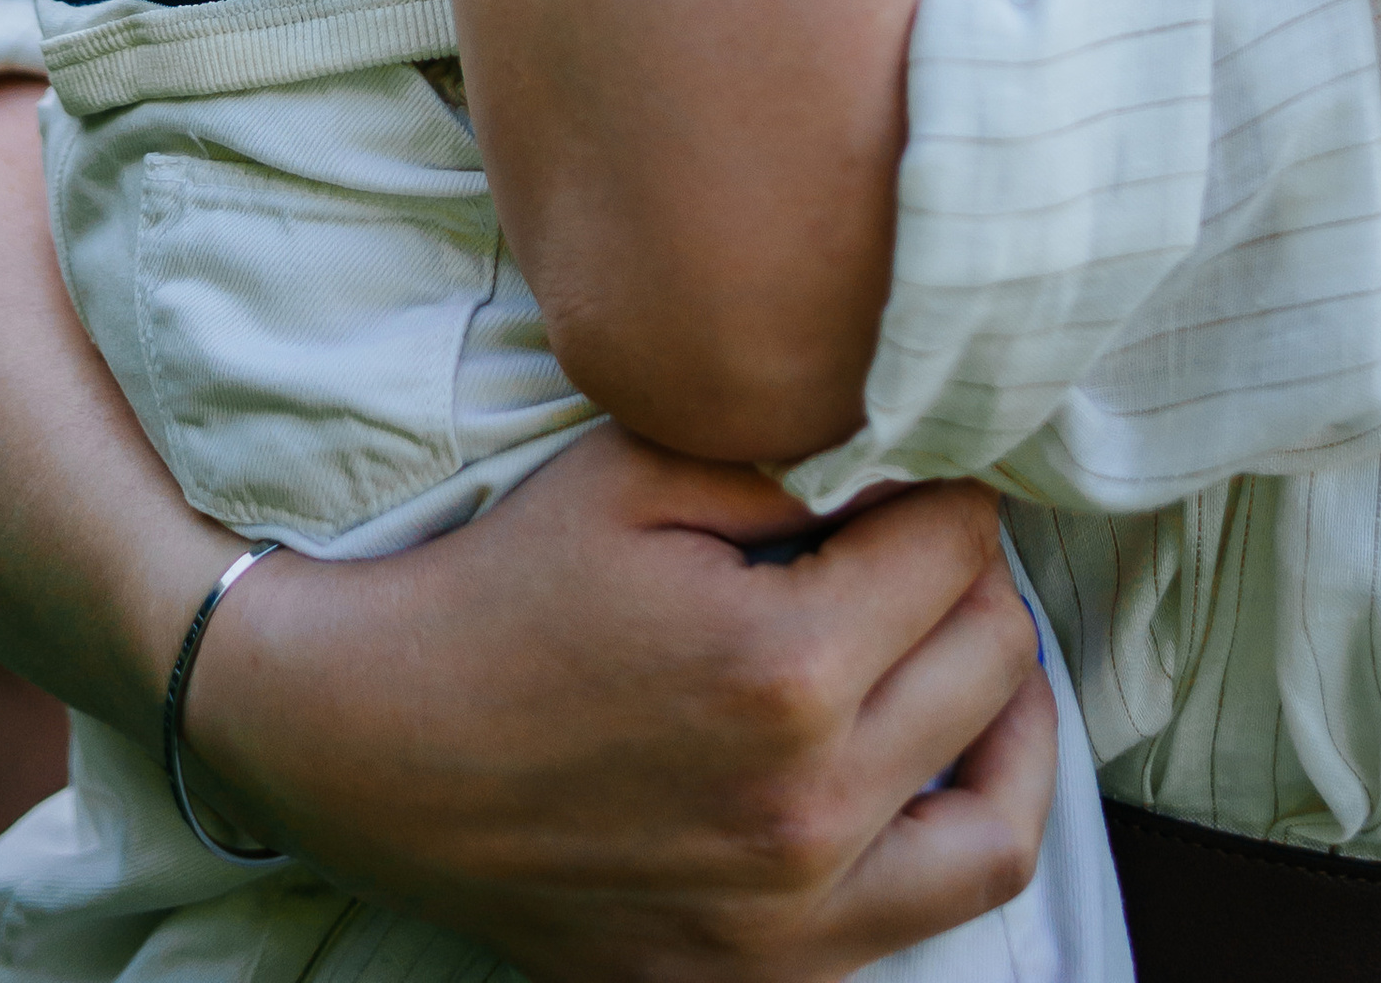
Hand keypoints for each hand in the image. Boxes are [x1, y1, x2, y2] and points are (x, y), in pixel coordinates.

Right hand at [189, 428, 1052, 982]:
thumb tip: (911, 451)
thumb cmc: (504, 588)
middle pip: (992, 658)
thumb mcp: (640, 469)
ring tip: (968, 653)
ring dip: (1006, 714)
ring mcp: (790, 918)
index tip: (915, 470)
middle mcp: (806, 807)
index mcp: (781, 667)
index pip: (956, 545)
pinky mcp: (761, 978)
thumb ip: (793, 453)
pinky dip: (960, 831)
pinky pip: (933, 916)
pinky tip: (926, 763)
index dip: (945, 485)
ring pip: (1001, 814)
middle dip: (973, 577)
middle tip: (924, 541)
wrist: (374, 747)